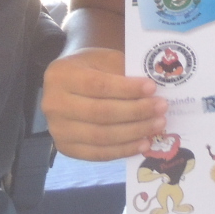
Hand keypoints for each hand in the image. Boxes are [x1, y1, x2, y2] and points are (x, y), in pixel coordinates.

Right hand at [42, 47, 165, 159]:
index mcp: (60, 75)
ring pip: (101, 136)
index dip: (127, 89)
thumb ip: (123, 72)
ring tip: (158, 125)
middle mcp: (53, 104)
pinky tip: (143, 143)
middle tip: (161, 107)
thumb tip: (152, 92)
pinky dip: (123, 150)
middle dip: (136, 112)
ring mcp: (57, 130)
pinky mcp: (65, 148)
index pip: (98, 86)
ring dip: (134, 132)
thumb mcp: (103, 59)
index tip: (152, 88)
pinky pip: (98, 154)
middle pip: (101, 113)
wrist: (66, 83)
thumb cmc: (89, 67)